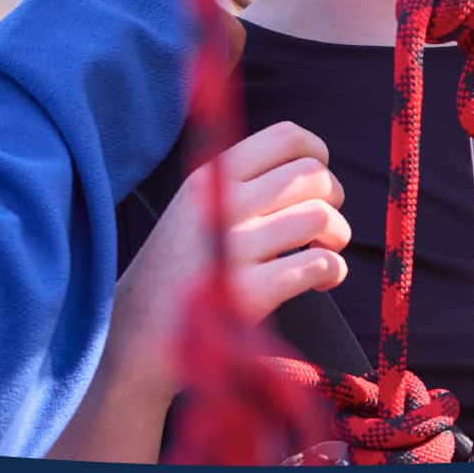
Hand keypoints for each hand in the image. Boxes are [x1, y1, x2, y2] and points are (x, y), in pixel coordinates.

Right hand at [101, 121, 350, 404]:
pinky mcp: (249, 292)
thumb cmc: (178, 270)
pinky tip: (320, 281)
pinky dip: (332, 271)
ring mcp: (234, 247)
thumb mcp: (194, 206)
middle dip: (333, 198)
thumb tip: (313, 169)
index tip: (317, 182)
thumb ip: (243, 182)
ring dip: (337, 235)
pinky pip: (319, 264)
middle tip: (323, 225)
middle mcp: (221, 202)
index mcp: (210, 175)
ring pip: (320, 217)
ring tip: (324, 251)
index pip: (286, 137)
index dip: (317, 154)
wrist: (136, 334)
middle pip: (312, 175)